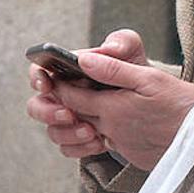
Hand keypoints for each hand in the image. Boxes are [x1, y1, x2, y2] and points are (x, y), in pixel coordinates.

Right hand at [25, 29, 149, 158]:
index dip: (38, 77)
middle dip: (48, 111)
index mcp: (72, 70)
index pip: (41, 71)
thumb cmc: (138, 71)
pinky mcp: (82, 137)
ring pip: (53, 130)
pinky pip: (69, 148)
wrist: (156, 103)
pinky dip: (81, 148)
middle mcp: (67, 94)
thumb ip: (121, 43)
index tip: (47, 85)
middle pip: (37, 105)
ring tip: (92, 132)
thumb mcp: (134, 53)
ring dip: (68, 133)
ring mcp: (72, 117)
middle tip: (69, 114)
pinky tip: (99, 143)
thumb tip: (101, 52)